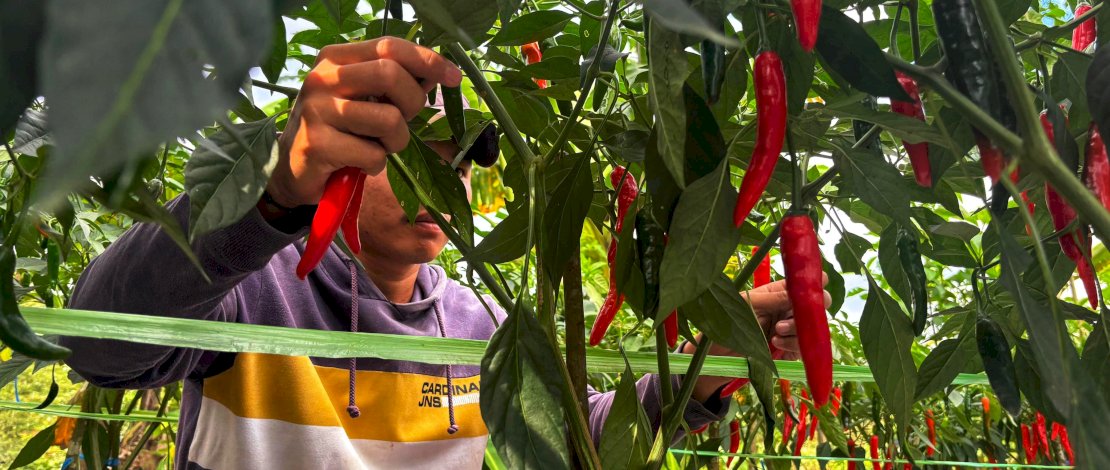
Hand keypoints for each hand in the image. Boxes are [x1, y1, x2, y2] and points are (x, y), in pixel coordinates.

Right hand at [267, 38, 462, 207]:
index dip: (427, 60)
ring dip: (396, 141)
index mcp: (335, 58)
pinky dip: (377, 165)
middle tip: (404, 122)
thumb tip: (437, 74)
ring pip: (388, 119)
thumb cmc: (337, 130)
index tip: (453, 77)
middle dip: (413, 104)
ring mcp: (317, 110)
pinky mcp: (317, 144)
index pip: (389, 46)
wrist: (292, 169)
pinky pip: (373, 155)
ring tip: (377, 147)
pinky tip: (358, 163)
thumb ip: (394, 83)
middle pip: (390, 74)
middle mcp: (322, 78)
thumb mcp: (363, 98)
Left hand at [685, 274, 830, 401]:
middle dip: (810, 310)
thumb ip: (775, 298)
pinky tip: (776, 343)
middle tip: (792, 315)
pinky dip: (793, 344)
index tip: (815, 286)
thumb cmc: (725, 320)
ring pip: (814, 328)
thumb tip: (800, 289)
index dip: (815, 283)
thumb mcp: (749, 305)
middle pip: (819, 305)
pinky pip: (805, 347)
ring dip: (798, 329)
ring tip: (776, 331)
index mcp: (780, 292)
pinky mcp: (790, 350)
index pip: (806, 283)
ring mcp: (792, 330)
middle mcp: (789, 309)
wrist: (714, 354)